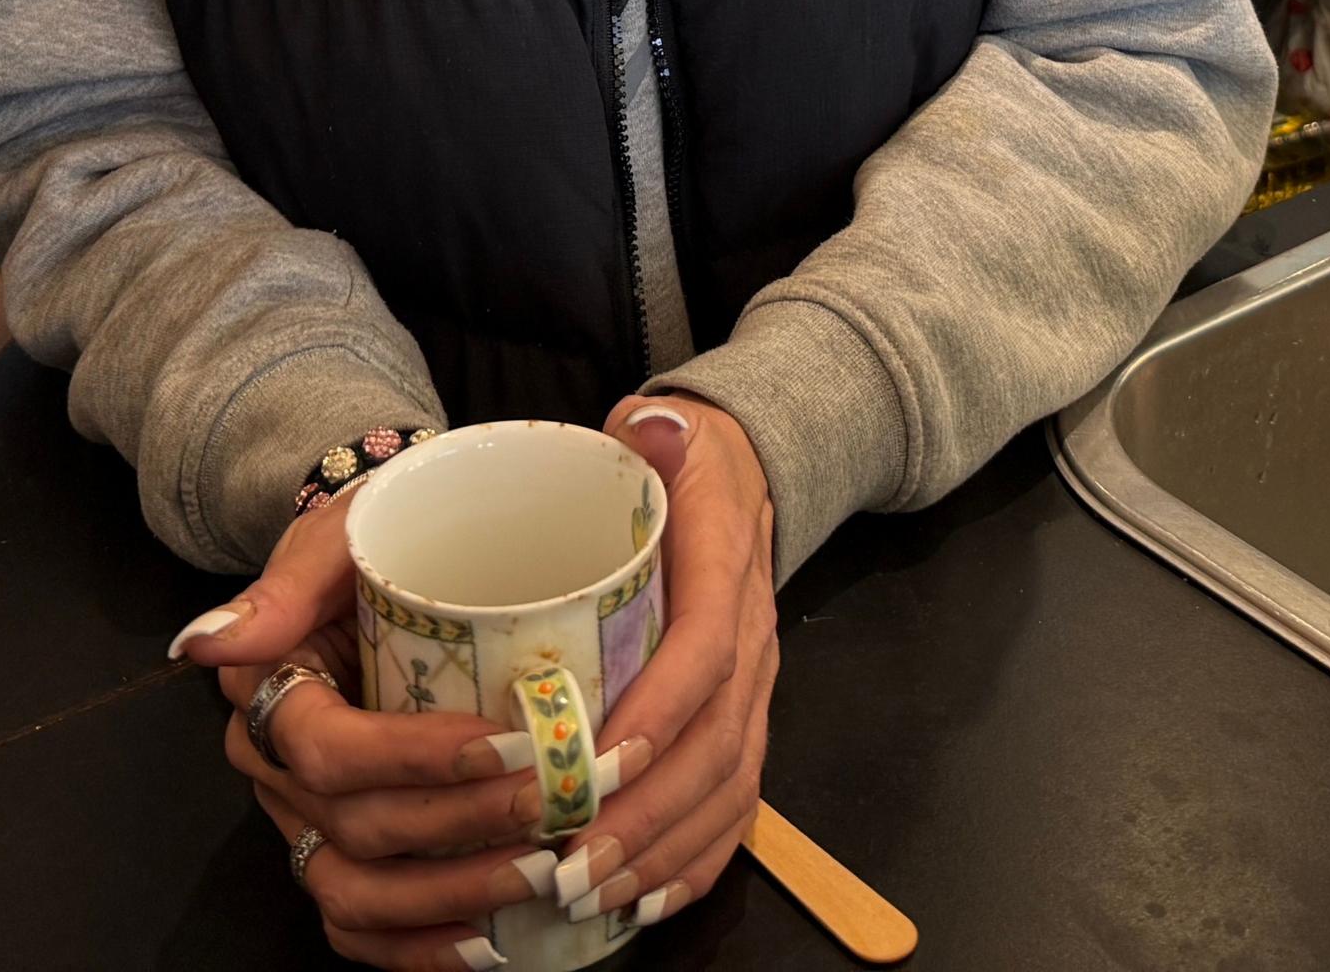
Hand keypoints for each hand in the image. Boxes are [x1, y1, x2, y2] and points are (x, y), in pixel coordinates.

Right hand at [183, 473, 647, 969]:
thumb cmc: (375, 540)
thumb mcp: (342, 534)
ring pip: (358, 891)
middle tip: (553, 802)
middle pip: (358, 826)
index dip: (416, 758)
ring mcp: (304, 820)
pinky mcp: (336, 854)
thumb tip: (206, 640)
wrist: (394, 556)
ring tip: (539, 870)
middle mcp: (276, 768)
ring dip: (452, 894)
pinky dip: (421, 945)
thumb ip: (287, 582)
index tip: (509, 743)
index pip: (330, 749)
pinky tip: (490, 939)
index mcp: (266, 689)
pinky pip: (360, 926)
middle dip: (462, 825)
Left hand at [550, 396, 778, 934]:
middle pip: (719, 743)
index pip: (708, 648)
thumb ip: (653, 429)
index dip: (660, 710)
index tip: (598, 762)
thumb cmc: (677, 460)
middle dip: (649, 815)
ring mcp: (757, 686)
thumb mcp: (663, 428)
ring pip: (731, 787)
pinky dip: (699, 861)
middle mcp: (754, 638)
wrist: (748, 468)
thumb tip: (652, 426)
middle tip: (573, 862)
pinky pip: (739, 805)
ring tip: (593, 894)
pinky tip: (647, 902)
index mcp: (727, 567)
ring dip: (666, 851)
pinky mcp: (746, 719)